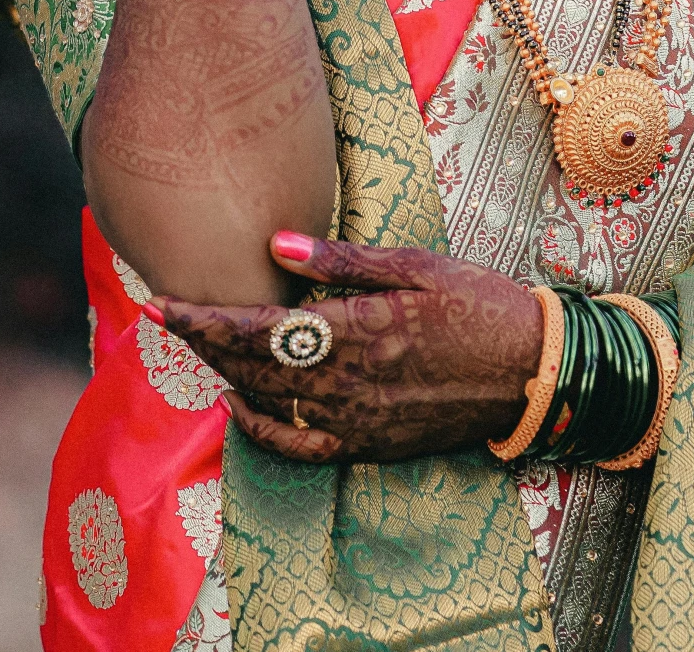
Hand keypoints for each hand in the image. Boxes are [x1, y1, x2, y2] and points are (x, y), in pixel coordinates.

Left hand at [155, 232, 543, 463]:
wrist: (531, 370)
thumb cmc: (478, 304)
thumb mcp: (416, 264)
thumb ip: (341, 261)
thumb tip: (275, 245)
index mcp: (358, 331)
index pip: (259, 330)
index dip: (204, 320)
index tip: (162, 304)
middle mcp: (349, 384)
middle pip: (254, 368)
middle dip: (204, 344)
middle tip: (168, 317)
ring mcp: (357, 421)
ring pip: (270, 404)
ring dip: (226, 377)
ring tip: (199, 347)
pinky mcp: (370, 444)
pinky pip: (300, 447)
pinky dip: (262, 430)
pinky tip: (242, 406)